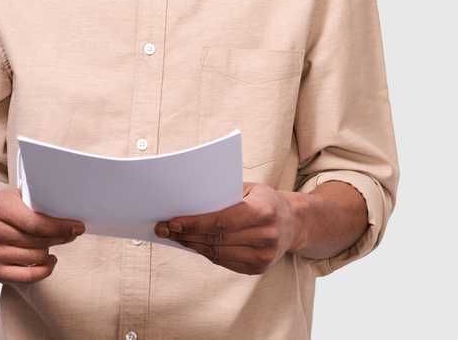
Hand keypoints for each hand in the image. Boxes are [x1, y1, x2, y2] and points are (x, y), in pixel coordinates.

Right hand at [0, 187, 85, 284]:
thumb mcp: (18, 197)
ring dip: (50, 251)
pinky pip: (27, 277)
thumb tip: (67, 210)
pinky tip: (49, 260)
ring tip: (54, 242)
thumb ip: (37, 201)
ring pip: (35, 257)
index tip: (76, 226)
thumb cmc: (6, 211)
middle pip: (37, 241)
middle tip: (71, 233)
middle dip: (59, 237)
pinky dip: (43, 270)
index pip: (34, 222)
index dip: (59, 227)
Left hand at [153, 182, 302, 274]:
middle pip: (216, 239)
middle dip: (186, 234)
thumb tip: (187, 201)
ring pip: (217, 253)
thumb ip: (223, 194)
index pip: (221, 221)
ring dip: (192, 245)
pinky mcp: (258, 268)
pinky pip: (224, 262)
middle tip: (163, 229)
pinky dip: (205, 253)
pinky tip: (193, 244)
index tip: (171, 222)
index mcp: (263, 211)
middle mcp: (266, 236)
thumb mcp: (249, 188)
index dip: (194, 223)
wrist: (293, 223)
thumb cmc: (265, 200)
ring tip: (174, 237)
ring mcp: (263, 256)